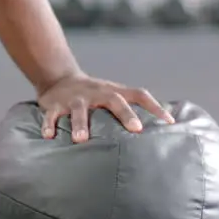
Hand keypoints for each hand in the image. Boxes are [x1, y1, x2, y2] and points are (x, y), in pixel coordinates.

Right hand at [37, 74, 174, 142]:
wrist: (58, 78)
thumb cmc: (93, 95)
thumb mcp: (111, 95)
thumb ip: (130, 109)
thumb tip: (159, 131)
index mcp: (112, 92)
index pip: (139, 94)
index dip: (155, 106)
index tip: (170, 121)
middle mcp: (96, 93)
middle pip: (114, 100)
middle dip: (125, 114)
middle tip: (136, 129)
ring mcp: (75, 99)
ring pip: (79, 110)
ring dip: (80, 124)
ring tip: (82, 140)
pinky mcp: (54, 105)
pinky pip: (51, 115)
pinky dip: (49, 125)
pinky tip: (49, 136)